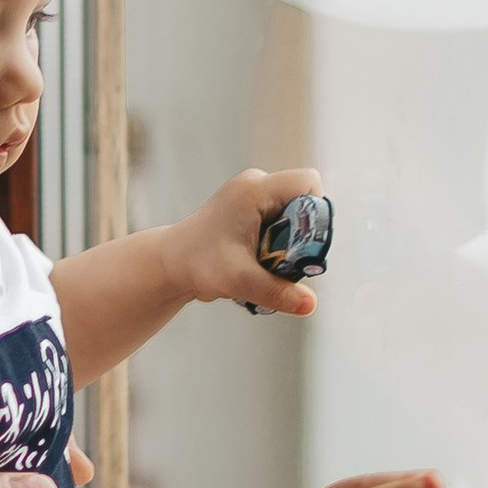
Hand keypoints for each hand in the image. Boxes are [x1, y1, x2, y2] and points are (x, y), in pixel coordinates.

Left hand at [167, 167, 330, 318]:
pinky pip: (281, 221)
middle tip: (286, 260)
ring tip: (268, 262)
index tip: (303, 242)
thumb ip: (276, 291)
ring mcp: (253, 196)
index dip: (316, 211)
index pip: (307, 182)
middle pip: (303, 200)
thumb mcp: (239, 280)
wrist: (171, 263)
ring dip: (291, 241)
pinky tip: (260, 261)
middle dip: (303, 233)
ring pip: (293, 213)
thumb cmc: (197, 264)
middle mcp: (256, 185)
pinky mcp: (251, 209)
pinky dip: (280, 243)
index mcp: (254, 189)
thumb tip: (310, 305)